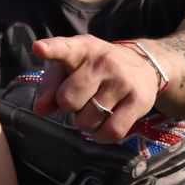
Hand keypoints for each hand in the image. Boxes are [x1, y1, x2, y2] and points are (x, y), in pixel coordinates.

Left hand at [29, 34, 161, 142]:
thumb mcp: (71, 68)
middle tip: (82, 98)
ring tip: (95, 109)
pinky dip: (101, 136)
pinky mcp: (138, 101)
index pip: (65, 48)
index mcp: (82, 49)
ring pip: (87, 121)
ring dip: (86, 122)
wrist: (145, 66)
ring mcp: (122, 81)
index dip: (51, 49)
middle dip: (70, 107)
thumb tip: (40, 109)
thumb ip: (51, 86)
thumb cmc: (96, 69)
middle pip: (68, 100)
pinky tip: (103, 124)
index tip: (39, 48)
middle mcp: (103, 62)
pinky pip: (111, 132)